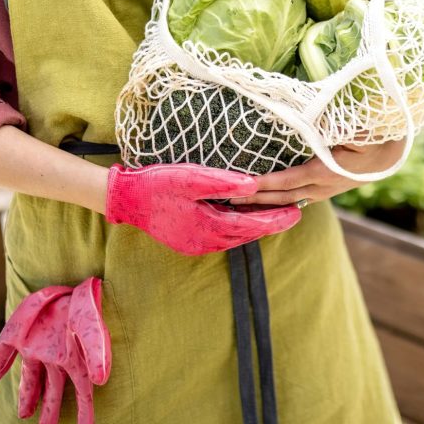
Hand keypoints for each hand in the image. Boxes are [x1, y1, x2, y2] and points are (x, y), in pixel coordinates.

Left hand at [0, 278, 109, 423]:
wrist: (70, 282)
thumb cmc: (83, 304)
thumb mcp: (90, 328)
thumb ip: (96, 352)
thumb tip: (100, 381)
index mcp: (74, 360)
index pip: (81, 394)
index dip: (85, 416)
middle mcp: (56, 357)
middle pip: (55, 391)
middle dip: (53, 413)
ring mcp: (38, 347)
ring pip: (33, 380)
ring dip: (30, 399)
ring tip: (26, 418)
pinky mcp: (19, 336)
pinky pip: (6, 353)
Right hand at [105, 163, 301, 254]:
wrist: (126, 199)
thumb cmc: (157, 184)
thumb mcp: (191, 178)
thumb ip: (223, 182)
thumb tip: (255, 184)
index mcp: (209, 227)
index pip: (253, 224)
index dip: (277, 218)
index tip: (298, 212)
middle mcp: (206, 242)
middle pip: (248, 233)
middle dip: (272, 223)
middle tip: (296, 212)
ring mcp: (197, 245)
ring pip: (236, 237)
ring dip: (256, 226)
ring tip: (277, 215)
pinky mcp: (189, 242)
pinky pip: (222, 237)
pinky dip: (238, 228)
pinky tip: (246, 218)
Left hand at [239, 140, 405, 206]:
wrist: (392, 154)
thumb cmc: (372, 136)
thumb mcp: (352, 130)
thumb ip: (329, 126)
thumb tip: (303, 118)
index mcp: (326, 171)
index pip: (288, 180)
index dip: (265, 184)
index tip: (242, 185)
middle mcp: (323, 186)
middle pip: (284, 197)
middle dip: (256, 199)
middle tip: (229, 199)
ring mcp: (326, 191)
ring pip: (291, 200)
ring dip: (267, 203)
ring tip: (242, 204)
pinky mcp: (327, 189)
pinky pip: (300, 198)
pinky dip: (281, 200)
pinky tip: (268, 201)